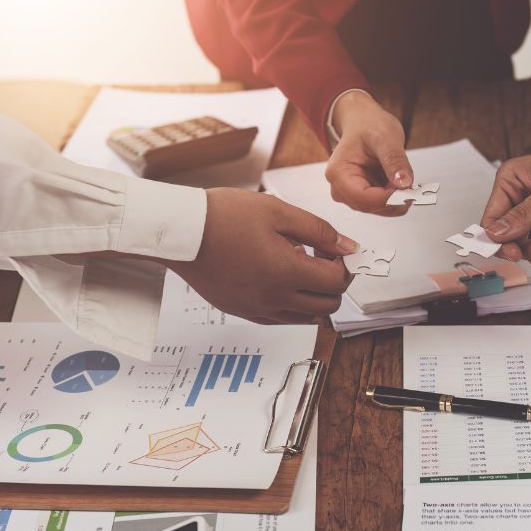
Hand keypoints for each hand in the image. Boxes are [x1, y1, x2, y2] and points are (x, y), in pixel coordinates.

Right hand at [167, 188, 354, 322]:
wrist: (181, 232)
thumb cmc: (224, 216)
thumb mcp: (278, 211)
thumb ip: (319, 231)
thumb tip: (348, 247)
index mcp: (286, 273)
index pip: (337, 283)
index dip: (343, 265)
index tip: (334, 250)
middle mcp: (274, 298)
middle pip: (327, 306)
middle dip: (333, 283)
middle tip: (321, 259)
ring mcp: (256, 309)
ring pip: (305, 317)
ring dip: (313, 297)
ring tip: (298, 268)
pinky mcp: (241, 312)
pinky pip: (280, 319)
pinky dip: (290, 305)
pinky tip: (280, 281)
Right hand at [324, 91, 414, 215]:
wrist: (363, 121)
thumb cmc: (368, 125)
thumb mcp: (385, 137)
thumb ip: (394, 160)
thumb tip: (405, 183)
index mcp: (339, 173)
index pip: (364, 198)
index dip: (389, 197)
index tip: (409, 188)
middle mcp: (340, 188)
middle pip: (371, 207)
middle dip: (394, 198)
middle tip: (411, 181)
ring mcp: (350, 194)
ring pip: (379, 209)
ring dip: (396, 197)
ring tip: (402, 174)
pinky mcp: (362, 196)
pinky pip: (382, 205)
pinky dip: (395, 196)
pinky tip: (398, 179)